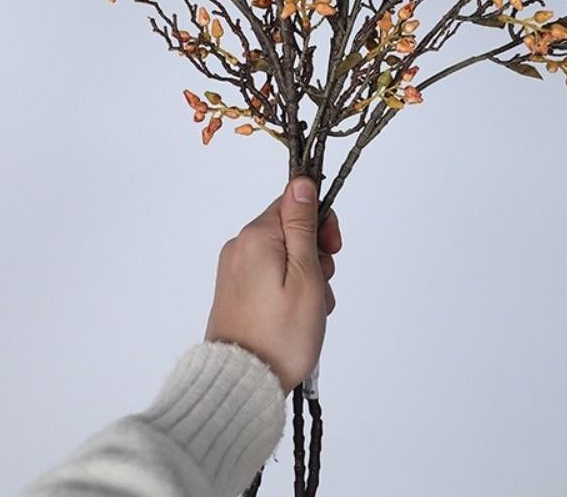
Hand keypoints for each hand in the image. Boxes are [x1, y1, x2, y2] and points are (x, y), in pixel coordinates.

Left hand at [204, 176, 341, 394]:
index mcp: (256, 236)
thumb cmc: (280, 335)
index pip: (295, 203)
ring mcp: (235, 270)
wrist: (241, 385)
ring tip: (309, 310)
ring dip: (306, 277)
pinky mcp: (235, 290)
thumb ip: (303, 225)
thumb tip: (301, 182)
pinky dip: (289, 290)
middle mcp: (240, 246)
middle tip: (320, 287)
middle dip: (315, 255)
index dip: (320, 223)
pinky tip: (296, 316)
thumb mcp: (304, 274)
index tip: (331, 250)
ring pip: (284, 256)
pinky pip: (271, 276)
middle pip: (290, 230)